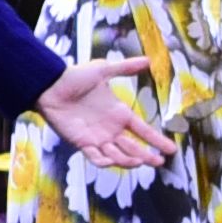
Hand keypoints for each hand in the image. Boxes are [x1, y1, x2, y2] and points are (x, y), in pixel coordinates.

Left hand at [32, 57, 156, 172]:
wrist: (49, 86)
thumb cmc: (74, 77)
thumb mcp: (103, 70)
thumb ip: (125, 68)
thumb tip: (148, 60)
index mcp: (119, 113)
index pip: (143, 130)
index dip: (157, 140)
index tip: (172, 150)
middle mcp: (111, 129)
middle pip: (134, 148)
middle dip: (147, 157)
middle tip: (159, 162)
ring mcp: (97, 138)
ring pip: (117, 156)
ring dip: (128, 160)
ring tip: (138, 160)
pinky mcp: (82, 143)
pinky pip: (96, 158)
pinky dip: (105, 162)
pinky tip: (113, 161)